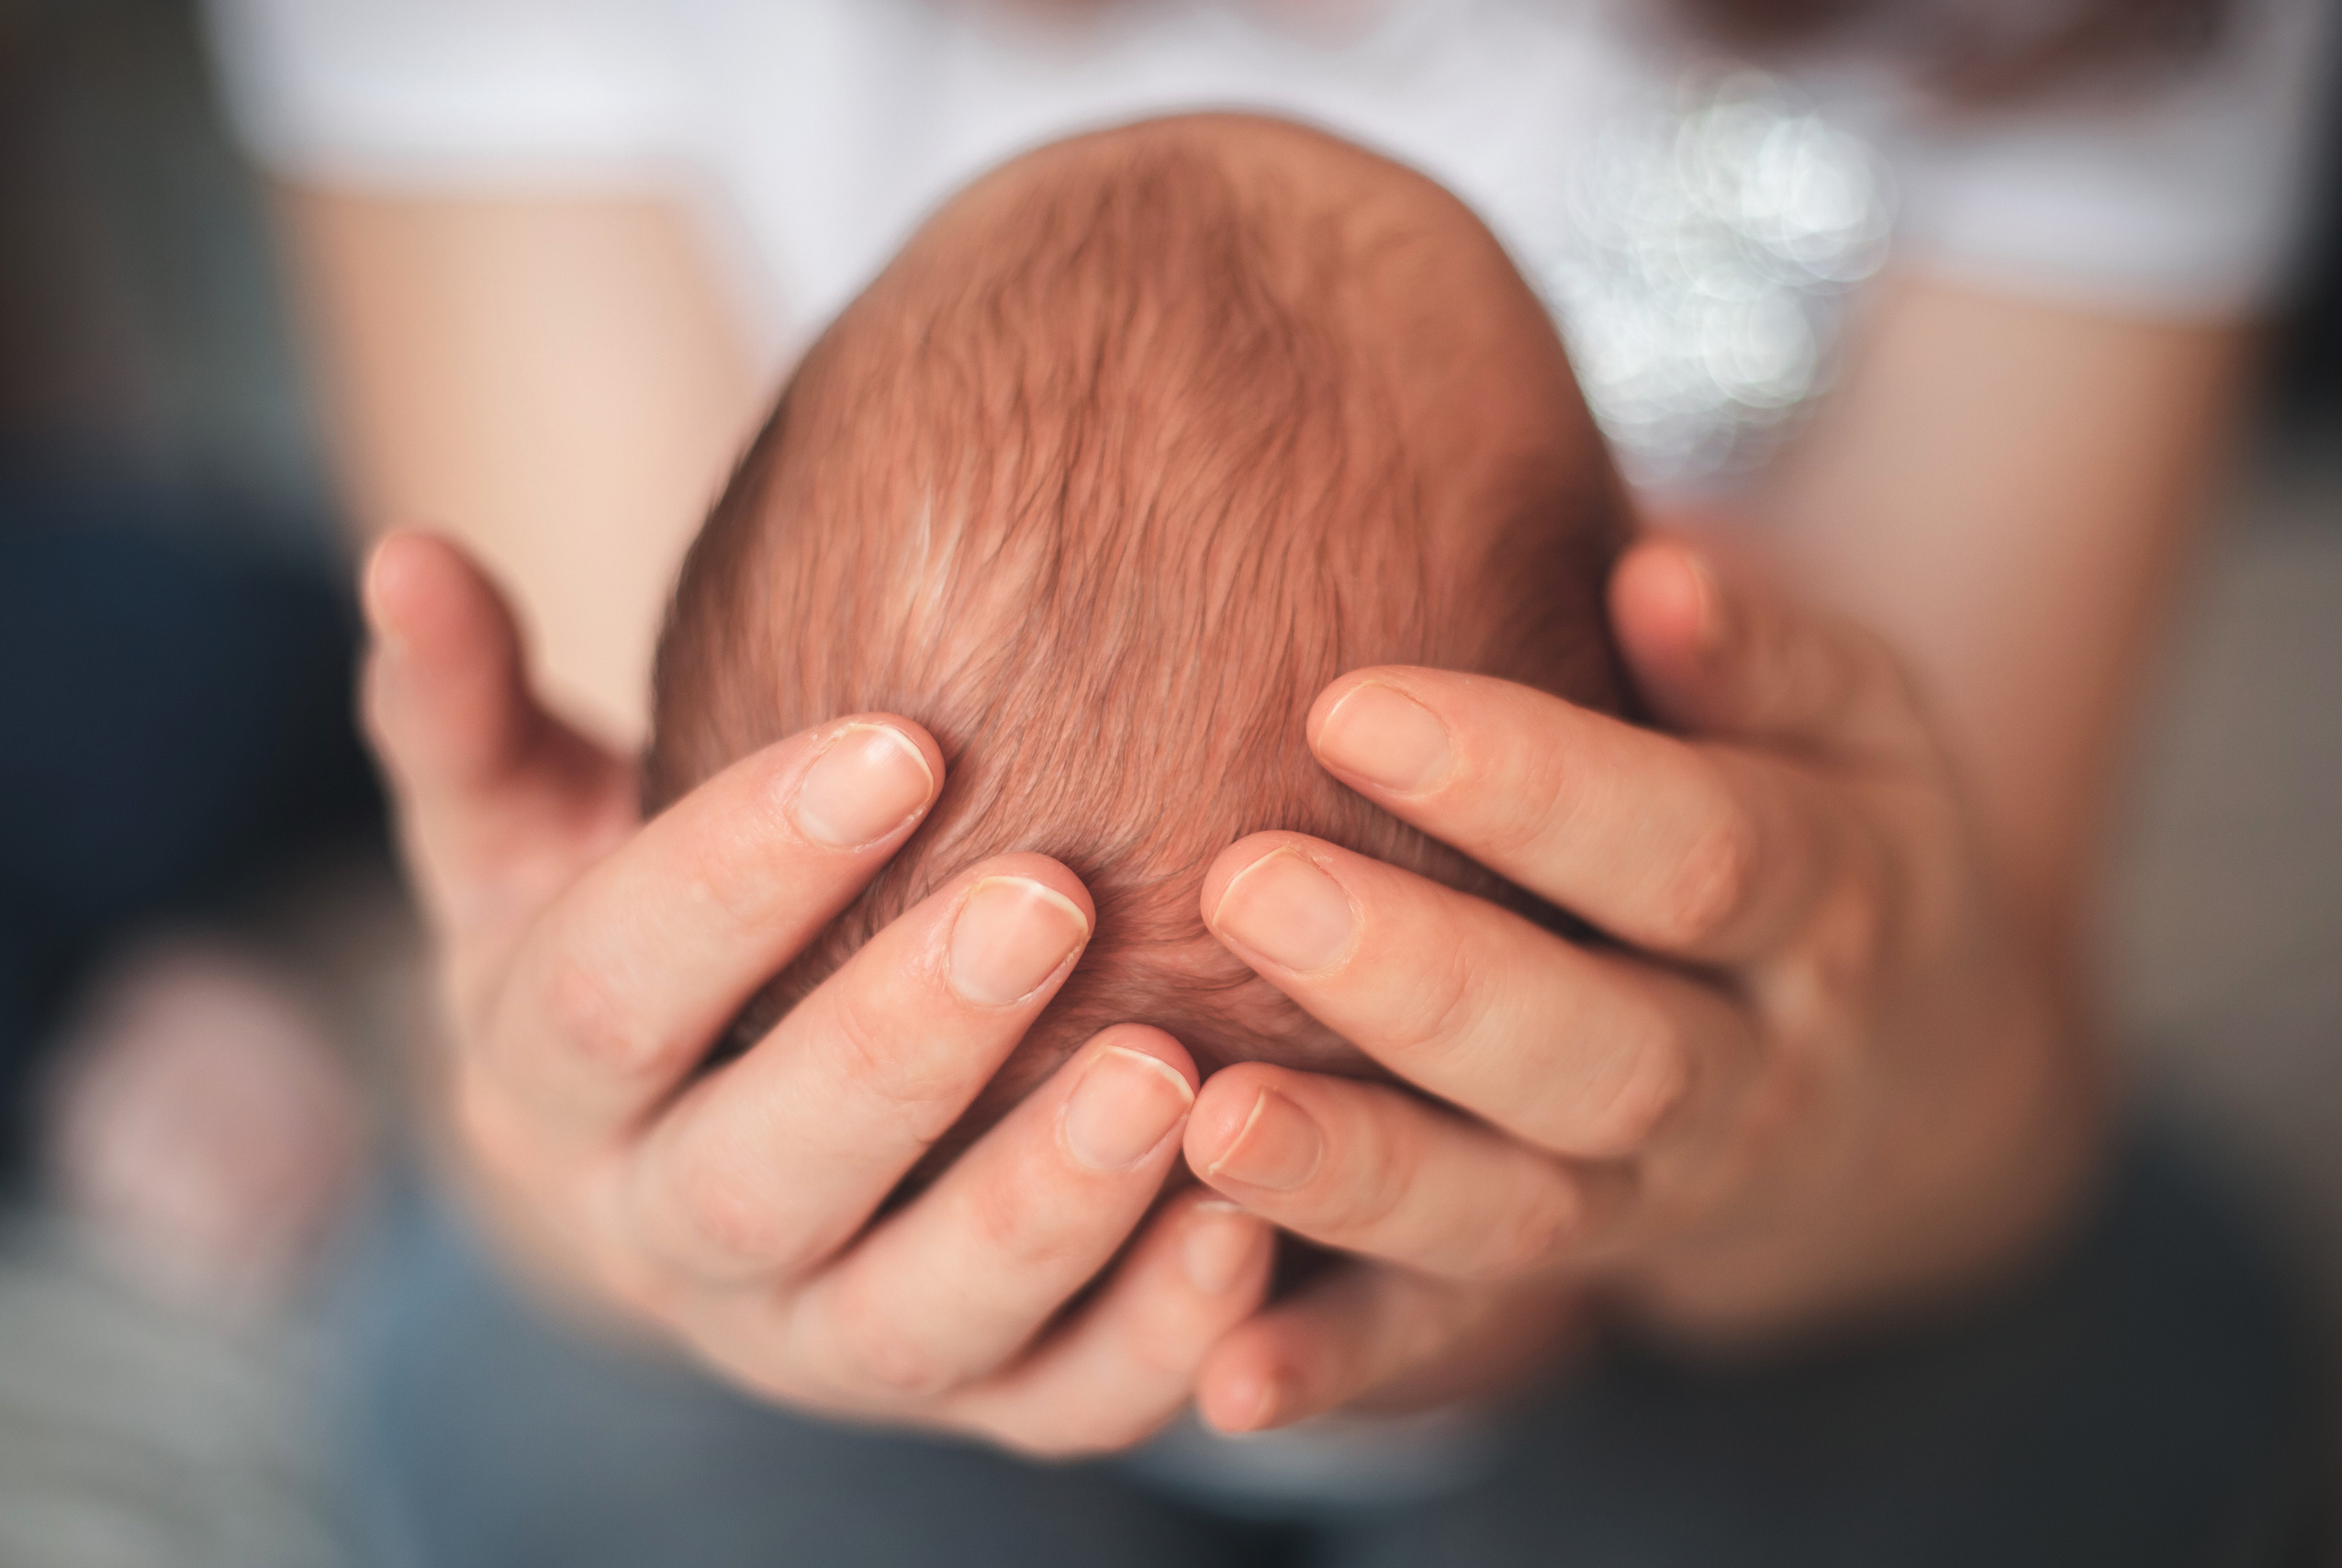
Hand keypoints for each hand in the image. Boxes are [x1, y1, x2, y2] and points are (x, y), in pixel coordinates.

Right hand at [362, 532, 1272, 1455]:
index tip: (901, 743)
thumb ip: (471, 711)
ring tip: (1172, 1074)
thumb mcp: (534, 824)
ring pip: (910, 1321)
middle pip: (759, 1179)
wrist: (711, 1128)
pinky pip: (1057, 1407)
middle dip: (898, 1047)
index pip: (611, 998)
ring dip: (1042, 1211)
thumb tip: (402, 558)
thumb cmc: (646, 928)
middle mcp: (670, 1244)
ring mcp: (818, 1347)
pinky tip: (1249, 1219)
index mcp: (553, 1090)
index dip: (739, 877)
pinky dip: (1154, 1338)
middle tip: (1053, 898)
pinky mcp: (967, 1404)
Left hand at [1180, 537, 2096, 1430]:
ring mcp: (1653, 1201)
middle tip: (1245, 887)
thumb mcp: (1851, 729)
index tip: (1353, 704)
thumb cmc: (1827, 834)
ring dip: (1362, 1179)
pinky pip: (1457, 1340)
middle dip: (1422, 984)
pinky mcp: (1567, 1278)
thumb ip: (1762, 655)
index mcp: (1830, 906)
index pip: (1690, 852)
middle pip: (1598, 1055)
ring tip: (1206, 1118)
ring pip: (1516, 1217)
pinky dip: (1344, 1367)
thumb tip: (1657, 572)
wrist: (1904, 1082)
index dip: (1531, 787)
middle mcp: (1749, 1075)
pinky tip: (1226, 1372)